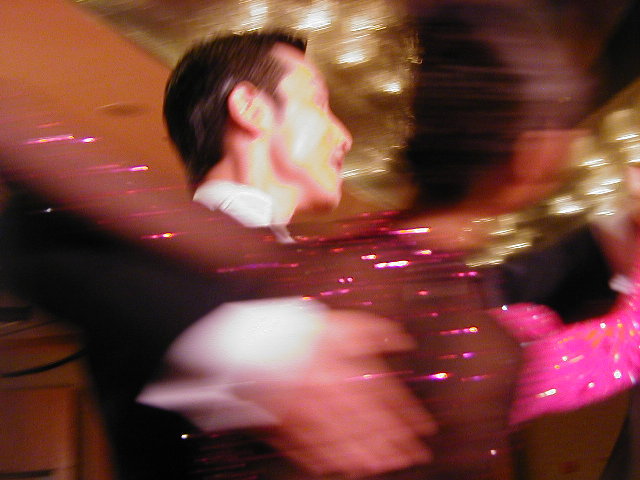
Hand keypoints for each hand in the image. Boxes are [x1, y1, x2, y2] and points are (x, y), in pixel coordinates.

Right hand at [237, 309, 435, 476]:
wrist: (252, 340)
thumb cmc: (298, 330)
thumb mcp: (342, 321)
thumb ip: (376, 330)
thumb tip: (403, 339)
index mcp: (348, 373)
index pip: (386, 400)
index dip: (409, 416)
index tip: (423, 429)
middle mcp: (333, 398)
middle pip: (370, 427)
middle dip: (394, 444)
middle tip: (410, 457)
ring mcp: (310, 416)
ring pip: (345, 443)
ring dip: (367, 456)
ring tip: (382, 467)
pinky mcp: (287, 427)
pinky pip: (311, 449)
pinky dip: (327, 461)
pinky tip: (340, 468)